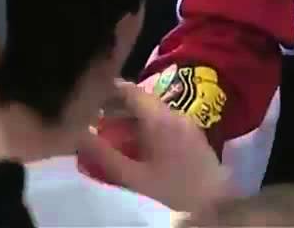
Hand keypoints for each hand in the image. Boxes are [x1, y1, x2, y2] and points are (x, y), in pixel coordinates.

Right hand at [78, 81, 232, 213]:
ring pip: (154, 111)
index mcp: (159, 119)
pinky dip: (148, 127)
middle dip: (118, 107)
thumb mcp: (133, 176)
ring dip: (133, 118)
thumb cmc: (172, 190)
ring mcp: (187, 123)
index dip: (108, 90)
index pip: (130, 90)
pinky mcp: (194, 135)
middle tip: (96, 118)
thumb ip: (104, 155)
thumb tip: (78, 134)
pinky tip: (138, 145)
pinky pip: (166, 122)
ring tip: (113, 134)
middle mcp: (175, 113)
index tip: (90, 97)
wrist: (215, 203)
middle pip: (142, 100)